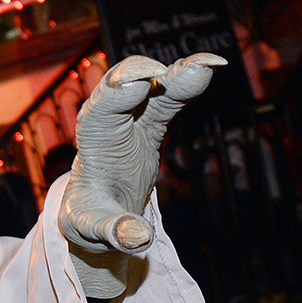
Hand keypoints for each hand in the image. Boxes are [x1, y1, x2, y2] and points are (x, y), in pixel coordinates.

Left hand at [60, 53, 224, 296]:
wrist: (95, 216)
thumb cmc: (88, 222)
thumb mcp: (93, 231)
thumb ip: (113, 232)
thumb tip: (140, 238)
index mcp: (92, 148)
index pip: (98, 115)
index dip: (114, 96)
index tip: (135, 83)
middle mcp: (108, 127)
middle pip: (120, 90)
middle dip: (140, 73)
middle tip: (166, 69)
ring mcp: (130, 123)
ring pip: (151, 89)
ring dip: (177, 73)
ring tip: (209, 65)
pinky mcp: (149, 127)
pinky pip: (169, 99)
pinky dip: (187, 83)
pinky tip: (213, 66)